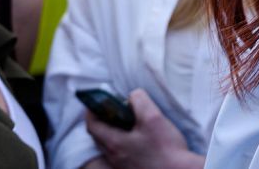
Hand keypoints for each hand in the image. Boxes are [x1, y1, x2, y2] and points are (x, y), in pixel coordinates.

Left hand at [84, 89, 202, 168]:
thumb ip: (139, 101)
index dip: (92, 110)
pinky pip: (119, 153)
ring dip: (113, 131)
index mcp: (114, 143)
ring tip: (129, 120)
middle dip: (103, 119)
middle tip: (114, 108)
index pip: (92, 125)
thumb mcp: (153, 117)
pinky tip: (138, 137)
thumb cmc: (166, 149)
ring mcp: (122, 165)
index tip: (98, 100)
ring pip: (109, 145)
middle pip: (98, 136)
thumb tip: (133, 96)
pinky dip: (122, 141)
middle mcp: (114, 157)